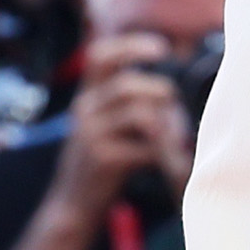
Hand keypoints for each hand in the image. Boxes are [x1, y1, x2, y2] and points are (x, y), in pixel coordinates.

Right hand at [53, 38, 192, 216]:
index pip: (100, 56)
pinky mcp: (103, 159)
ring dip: (167, 124)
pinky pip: (146, 146)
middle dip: (161, 91)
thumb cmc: (103, 158)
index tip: (161, 48)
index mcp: (88, 96)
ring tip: (174, 137)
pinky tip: (166, 161)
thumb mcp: (107, 124)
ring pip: (140, 114)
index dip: (131, 46)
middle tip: (175, 105)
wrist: (74, 203)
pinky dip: (164, 152)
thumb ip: (131, 103)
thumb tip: (174, 90)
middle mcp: (85, 110)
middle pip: (128, 85)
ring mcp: (91, 135)